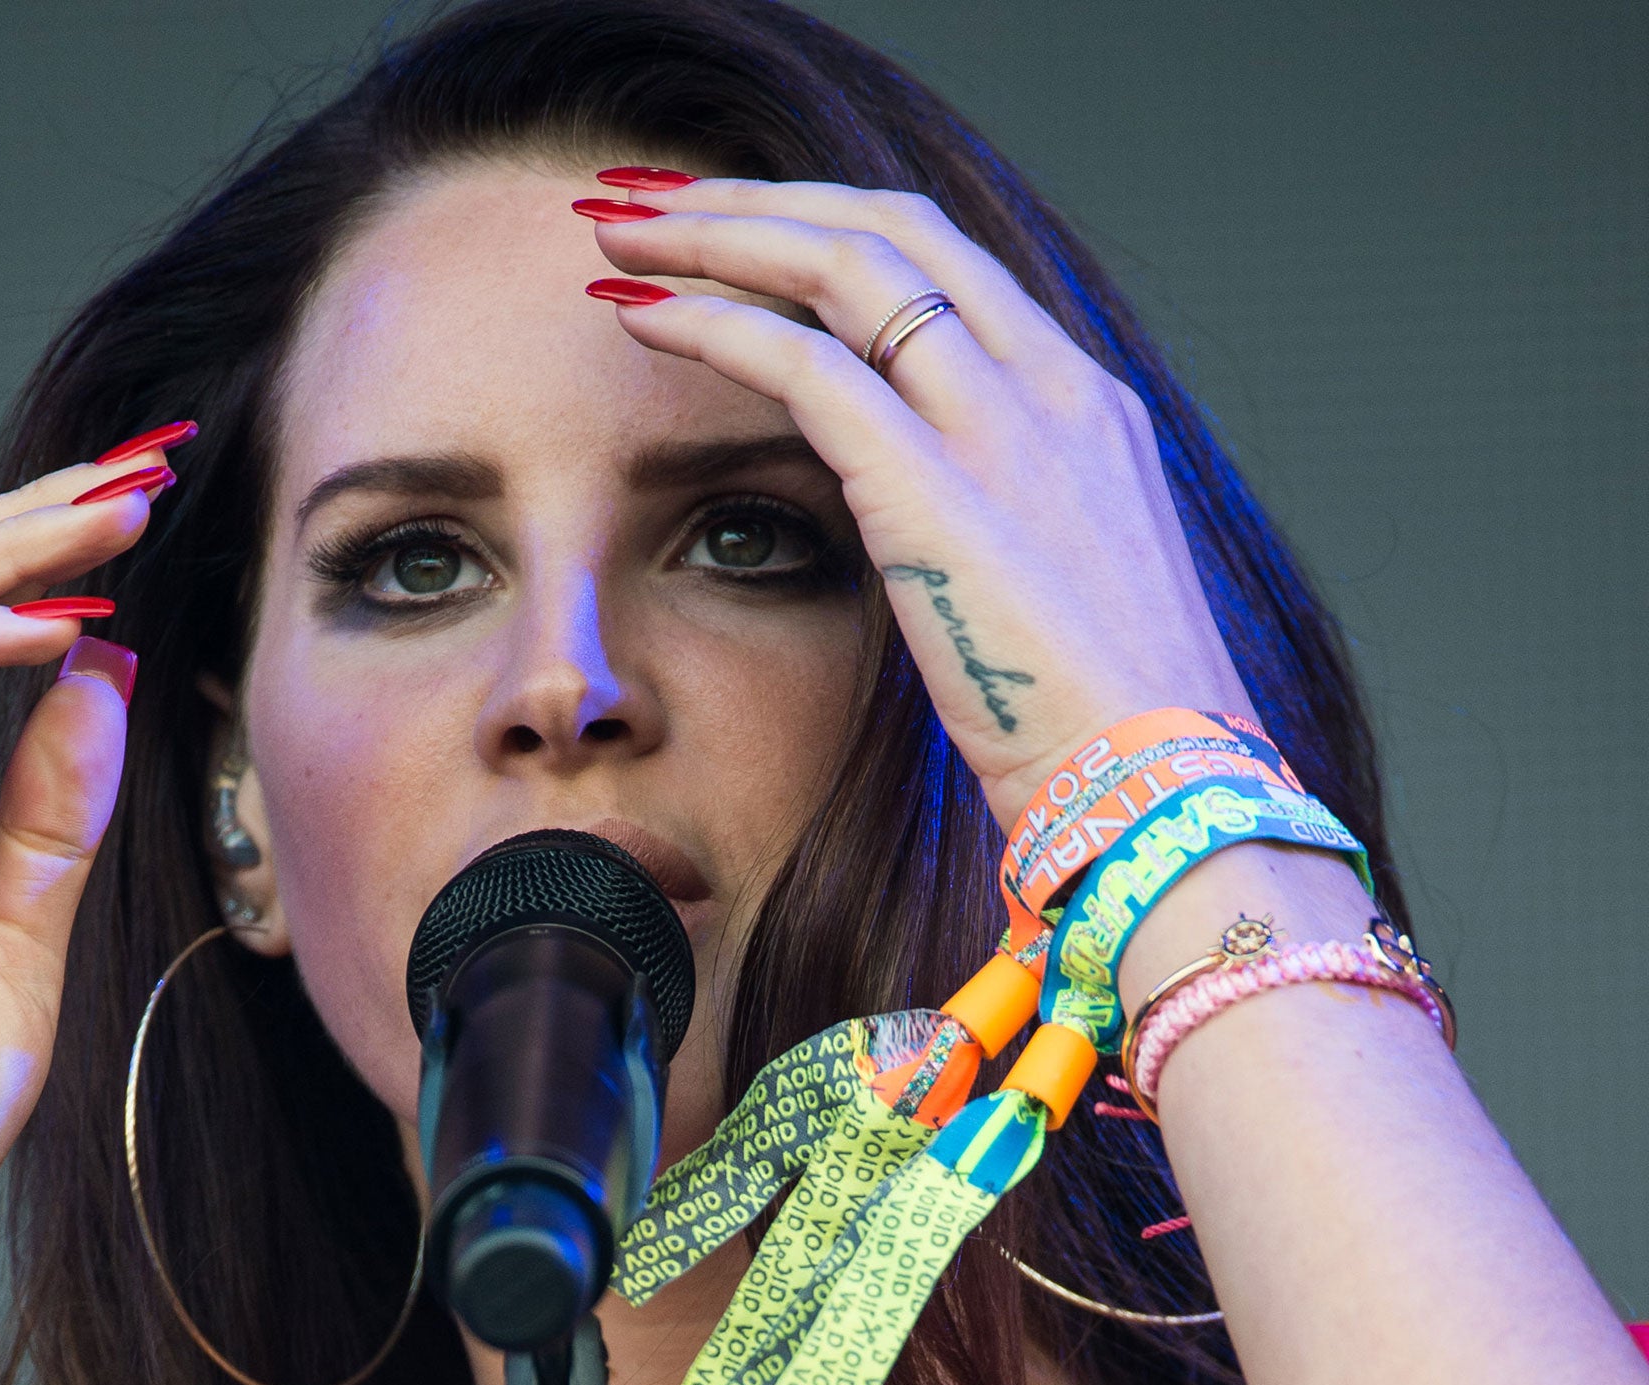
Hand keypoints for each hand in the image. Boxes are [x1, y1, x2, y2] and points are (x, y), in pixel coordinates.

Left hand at [581, 175, 1257, 829]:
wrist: (1157, 794)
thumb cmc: (1108, 727)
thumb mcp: (1059, 588)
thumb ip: (993, 518)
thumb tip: (915, 516)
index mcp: (1084, 403)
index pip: (944, 260)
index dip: (827, 223)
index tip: (738, 224)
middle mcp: (1052, 386)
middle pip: (888, 228)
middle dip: (756, 199)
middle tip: (650, 198)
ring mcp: (1003, 426)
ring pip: (840, 265)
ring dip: (713, 234)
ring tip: (618, 234)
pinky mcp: (936, 487)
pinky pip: (802, 364)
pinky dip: (709, 323)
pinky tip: (640, 316)